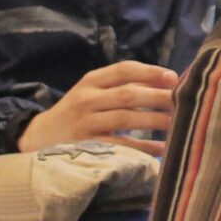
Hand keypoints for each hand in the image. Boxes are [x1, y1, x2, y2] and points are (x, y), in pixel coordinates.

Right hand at [18, 60, 179, 155]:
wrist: (38, 137)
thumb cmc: (76, 113)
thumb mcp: (91, 92)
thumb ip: (120, 86)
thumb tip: (167, 82)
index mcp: (91, 81)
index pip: (124, 70)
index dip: (150, 72)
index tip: (174, 78)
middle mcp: (87, 99)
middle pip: (128, 94)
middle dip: (158, 97)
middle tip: (183, 101)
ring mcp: (85, 123)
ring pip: (126, 119)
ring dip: (155, 121)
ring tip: (178, 124)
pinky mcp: (86, 146)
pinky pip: (120, 146)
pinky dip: (143, 149)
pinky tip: (162, 150)